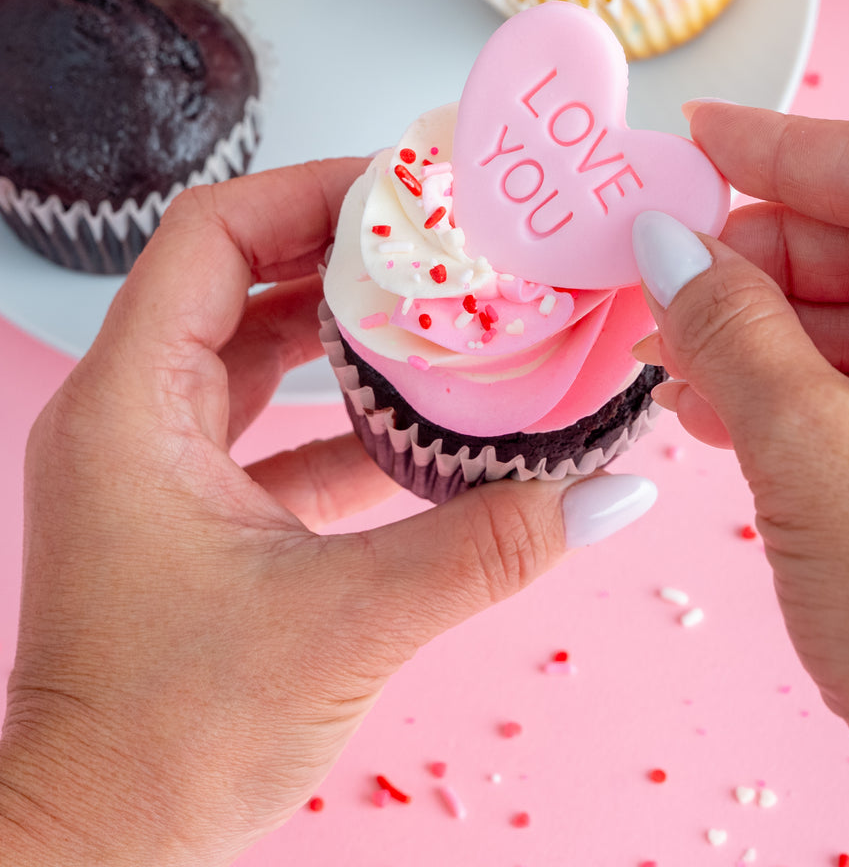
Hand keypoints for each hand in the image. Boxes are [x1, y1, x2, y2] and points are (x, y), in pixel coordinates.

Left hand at [0, 161, 654, 866]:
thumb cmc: (166, 744)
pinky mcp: (191, 514)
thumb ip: (487, 546)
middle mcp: (131, 418)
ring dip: (349, 330)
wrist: (95, 857)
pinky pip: (271, 426)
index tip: (410, 192)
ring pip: (256, 350)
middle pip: (238, 278)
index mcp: (131, 408)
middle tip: (448, 243)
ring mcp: (157, 467)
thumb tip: (609, 494)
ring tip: (449, 314)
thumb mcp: (348, 625)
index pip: (211, 234)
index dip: (311, 193)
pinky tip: (429, 425)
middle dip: (347, 253)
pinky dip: (345, 412)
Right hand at [631, 106, 848, 866]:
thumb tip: (663, 244)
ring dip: (781, 333)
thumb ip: (730, 325)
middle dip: (771, 263)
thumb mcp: (812, 453)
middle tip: (668, 271)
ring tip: (681, 355)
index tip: (700, 137)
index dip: (789, 151)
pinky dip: (817, 389)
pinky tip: (728, 407)